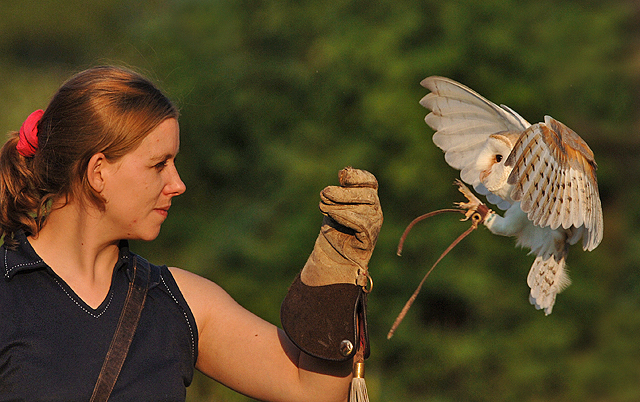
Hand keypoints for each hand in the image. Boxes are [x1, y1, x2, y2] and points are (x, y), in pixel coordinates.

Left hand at [301, 167, 382, 286]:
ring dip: (340, 204)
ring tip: (323, 206)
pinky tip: (332, 214)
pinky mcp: (370, 236)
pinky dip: (345, 216)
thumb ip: (340, 190)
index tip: (342, 176)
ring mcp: (374, 222)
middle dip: (344, 192)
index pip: (370, 181)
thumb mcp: (333, 203)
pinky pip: (362, 223)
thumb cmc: (334, 226)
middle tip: (324, 193)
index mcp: (367, 197)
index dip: (358, 176)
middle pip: (367, 193)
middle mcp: (374, 208)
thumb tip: (344, 172)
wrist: (332, 253)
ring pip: (365, 207)